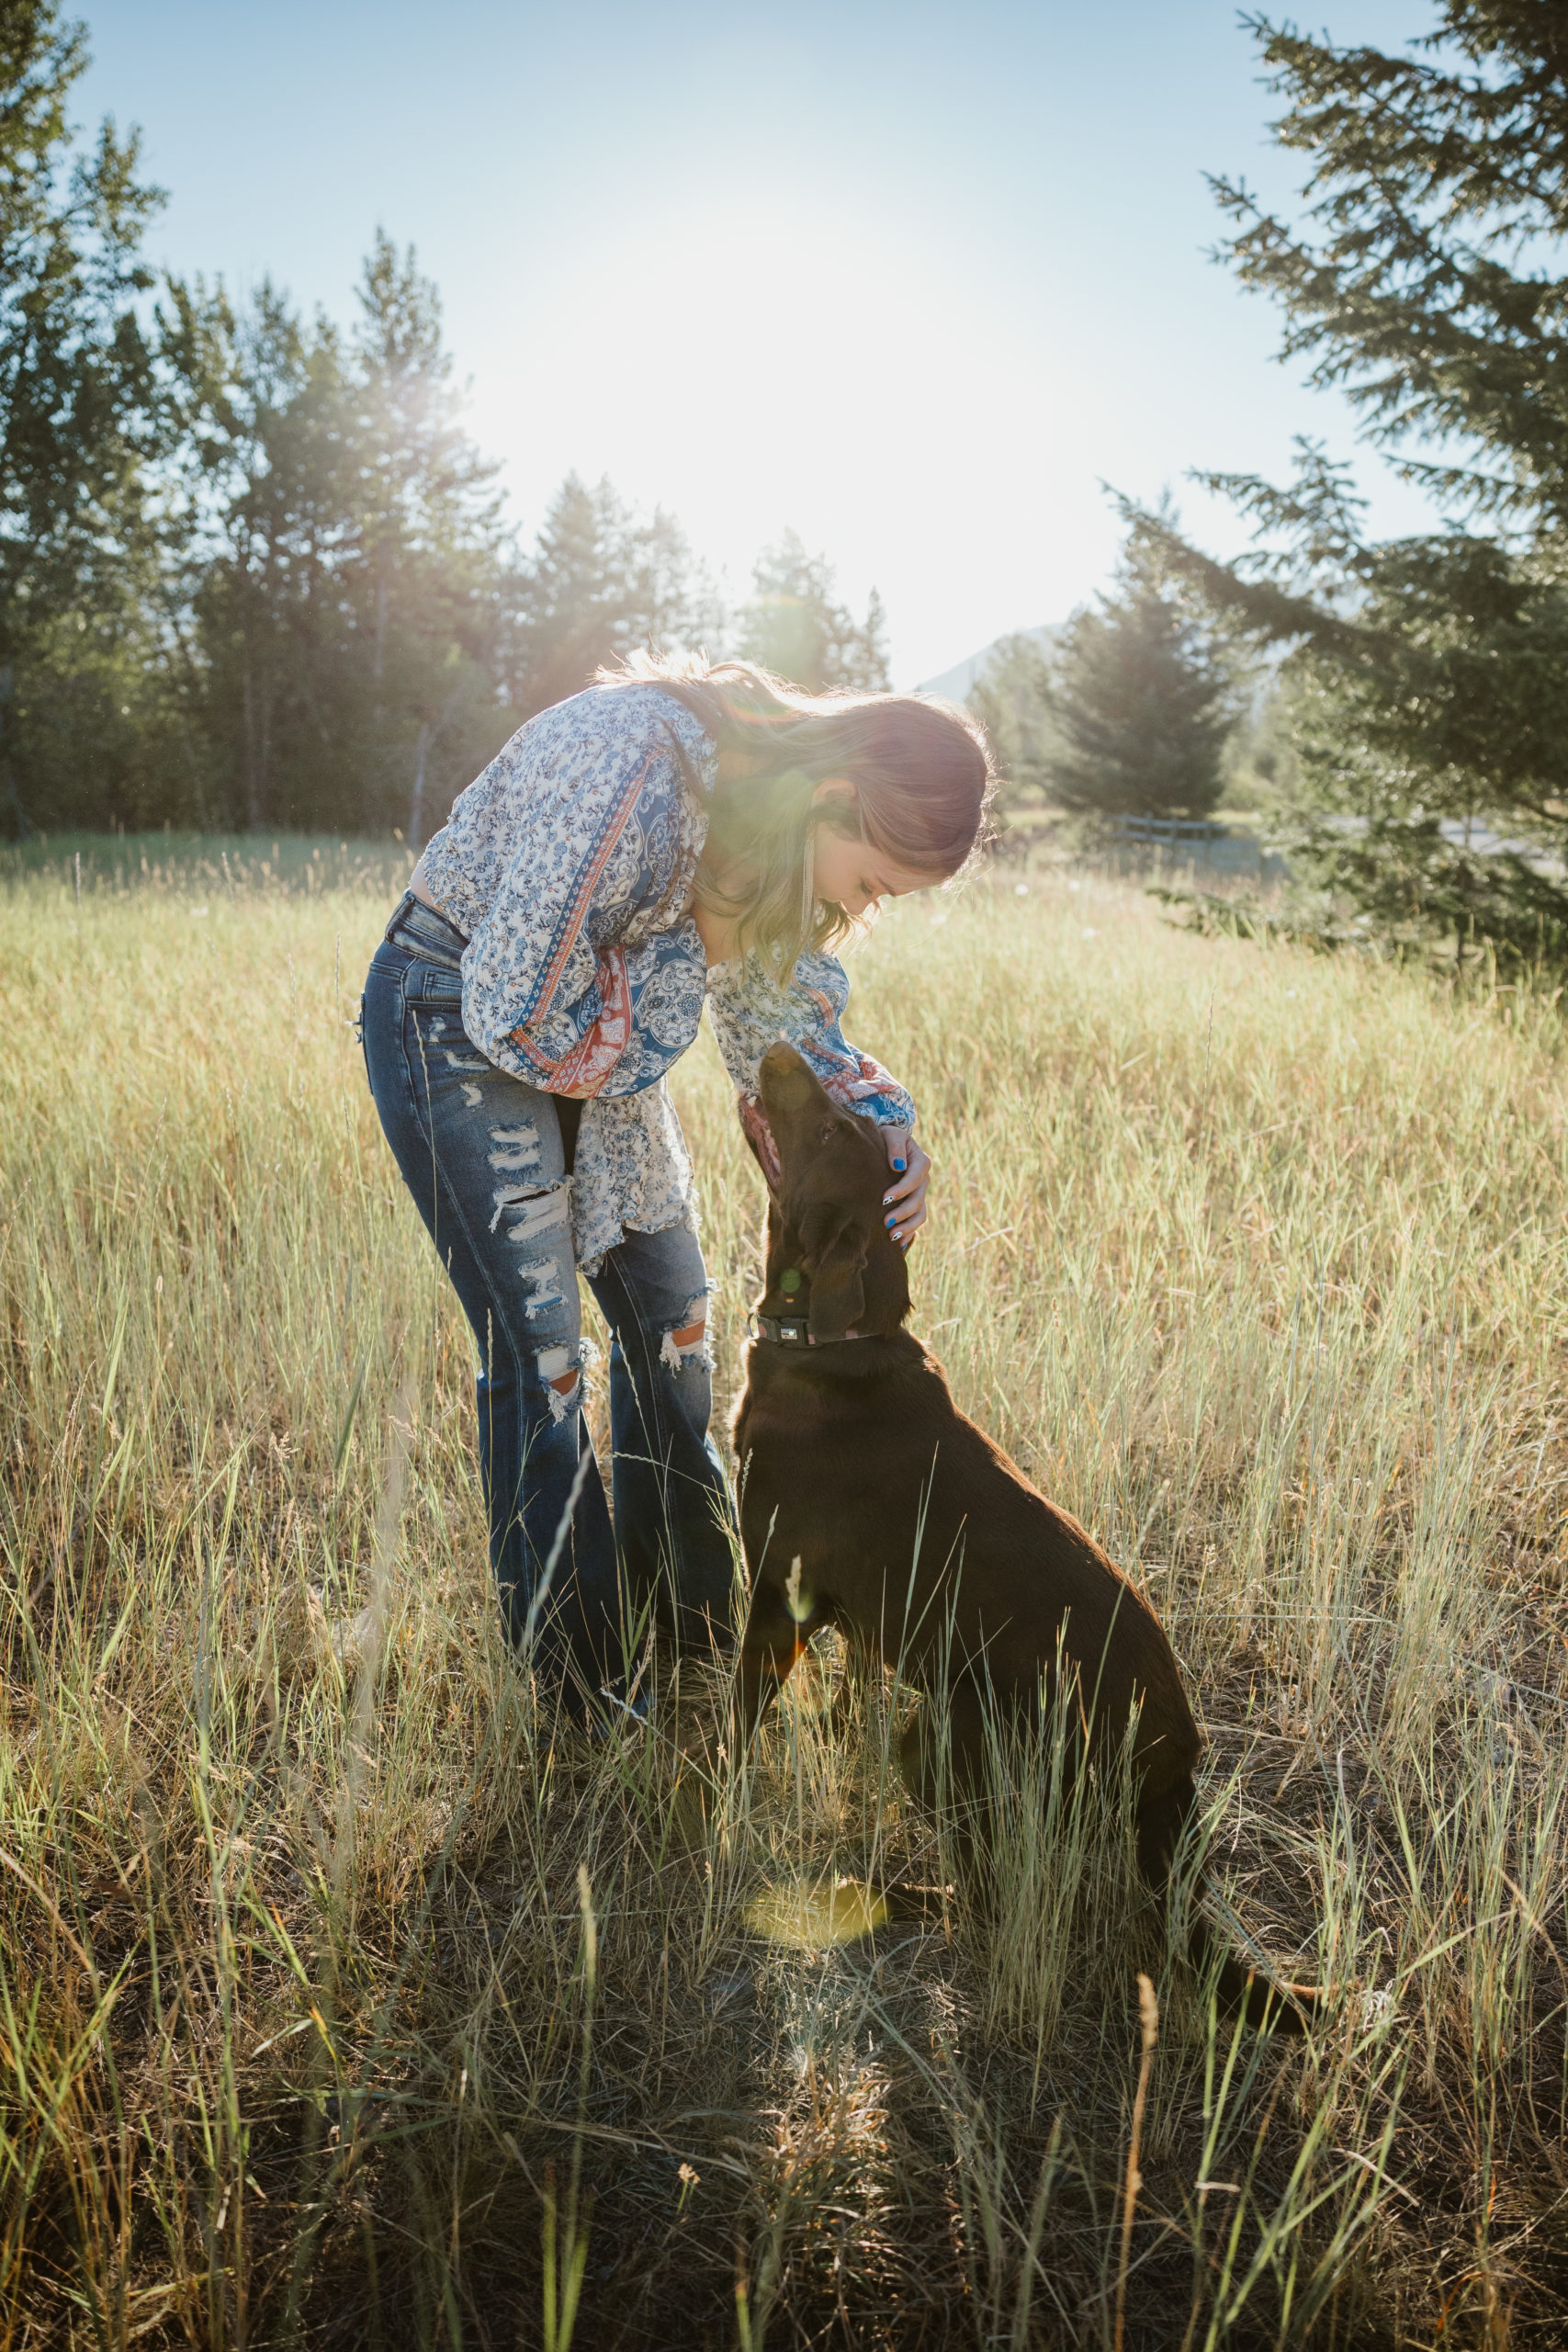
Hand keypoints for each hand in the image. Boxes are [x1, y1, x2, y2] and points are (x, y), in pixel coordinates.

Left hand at [881, 1127, 929, 1249]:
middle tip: (886, 1223)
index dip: (902, 1190)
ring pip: (920, 1214)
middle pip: (918, 1200)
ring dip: (908, 1227)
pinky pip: (916, 1221)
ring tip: (892, 1236)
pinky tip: (899, 1245)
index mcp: (921, 1162)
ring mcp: (920, 1193)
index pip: (915, 1178)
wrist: (886, 1144)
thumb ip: (894, 1147)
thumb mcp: (891, 1135)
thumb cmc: (886, 1137)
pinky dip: (910, 1233)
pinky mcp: (913, 1203)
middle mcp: (923, 1180)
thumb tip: (897, 1166)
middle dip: (903, 1213)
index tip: (885, 1198)